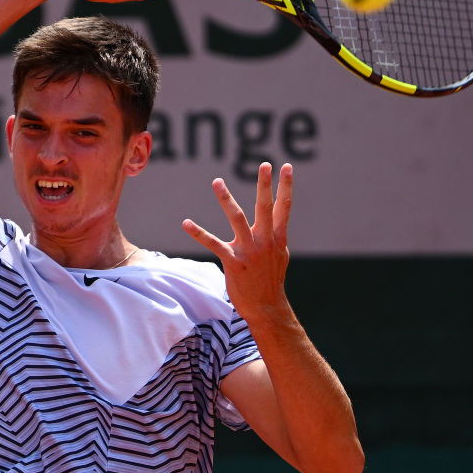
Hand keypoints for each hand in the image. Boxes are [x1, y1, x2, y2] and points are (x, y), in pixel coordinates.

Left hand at [183, 162, 293, 318]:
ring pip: (238, 219)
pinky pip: (213, 244)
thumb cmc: (271, 281)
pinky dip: (198, 233)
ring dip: (226, 199)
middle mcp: (265, 241)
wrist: (267, 308)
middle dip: (266, 185)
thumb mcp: (281, 256)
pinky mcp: (233, 262)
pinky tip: (186, 223)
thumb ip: (277, 237)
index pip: (284, 207)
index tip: (286, 167)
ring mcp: (250, 251)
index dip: (285, 186)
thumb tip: (279, 224)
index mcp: (277, 238)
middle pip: (266, 207)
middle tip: (265, 164)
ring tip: (217, 181)